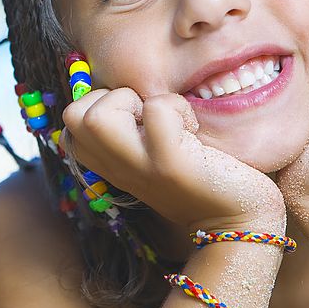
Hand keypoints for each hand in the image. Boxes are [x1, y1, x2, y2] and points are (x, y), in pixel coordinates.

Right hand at [62, 88, 284, 233]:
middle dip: (109, 97)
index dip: (100, 102)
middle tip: (146, 116)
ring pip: (97, 116)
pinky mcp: (170, 163)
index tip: (136, 117)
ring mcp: (141, 166)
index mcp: (110, 163)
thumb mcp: (153, 154)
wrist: (237, 220)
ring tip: (164, 120)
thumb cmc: (200, 176)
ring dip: (134, 100)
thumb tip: (128, 87)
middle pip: (73, 115)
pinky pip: (157, 109)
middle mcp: (118, 167)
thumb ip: (132, 130)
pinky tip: (193, 130)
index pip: (71, 120)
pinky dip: (177, 107)